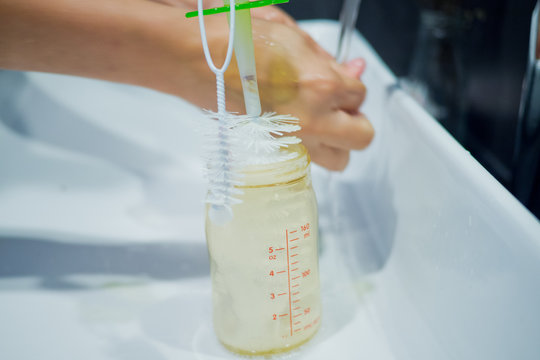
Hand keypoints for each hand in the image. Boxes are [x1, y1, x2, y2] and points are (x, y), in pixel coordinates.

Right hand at [221, 18, 372, 170]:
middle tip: (343, 107)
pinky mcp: (276, 146)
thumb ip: (330, 59)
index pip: (360, 95)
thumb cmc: (240, 42)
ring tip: (325, 121)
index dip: (352, 84)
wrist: (199, 61)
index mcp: (321, 85)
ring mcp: (294, 138)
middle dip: (357, 120)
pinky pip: (310, 156)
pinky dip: (313, 144)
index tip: (341, 79)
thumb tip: (353, 69)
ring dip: (340, 142)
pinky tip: (299, 122)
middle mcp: (312, 119)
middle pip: (362, 137)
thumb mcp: (296, 37)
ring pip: (339, 160)